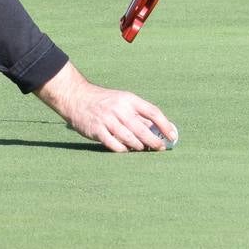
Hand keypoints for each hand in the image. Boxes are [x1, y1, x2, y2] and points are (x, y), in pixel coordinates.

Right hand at [34, 61, 178, 152]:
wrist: (76, 97)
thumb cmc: (104, 102)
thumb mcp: (122, 101)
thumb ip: (138, 114)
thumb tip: (158, 129)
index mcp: (128, 99)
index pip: (152, 112)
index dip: (165, 125)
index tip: (172, 135)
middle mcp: (119, 109)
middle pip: (142, 129)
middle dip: (154, 141)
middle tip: (161, 148)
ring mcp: (107, 120)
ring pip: (129, 138)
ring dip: (139, 146)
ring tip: (142, 148)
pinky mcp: (96, 130)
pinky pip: (114, 144)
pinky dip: (122, 149)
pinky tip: (125, 150)